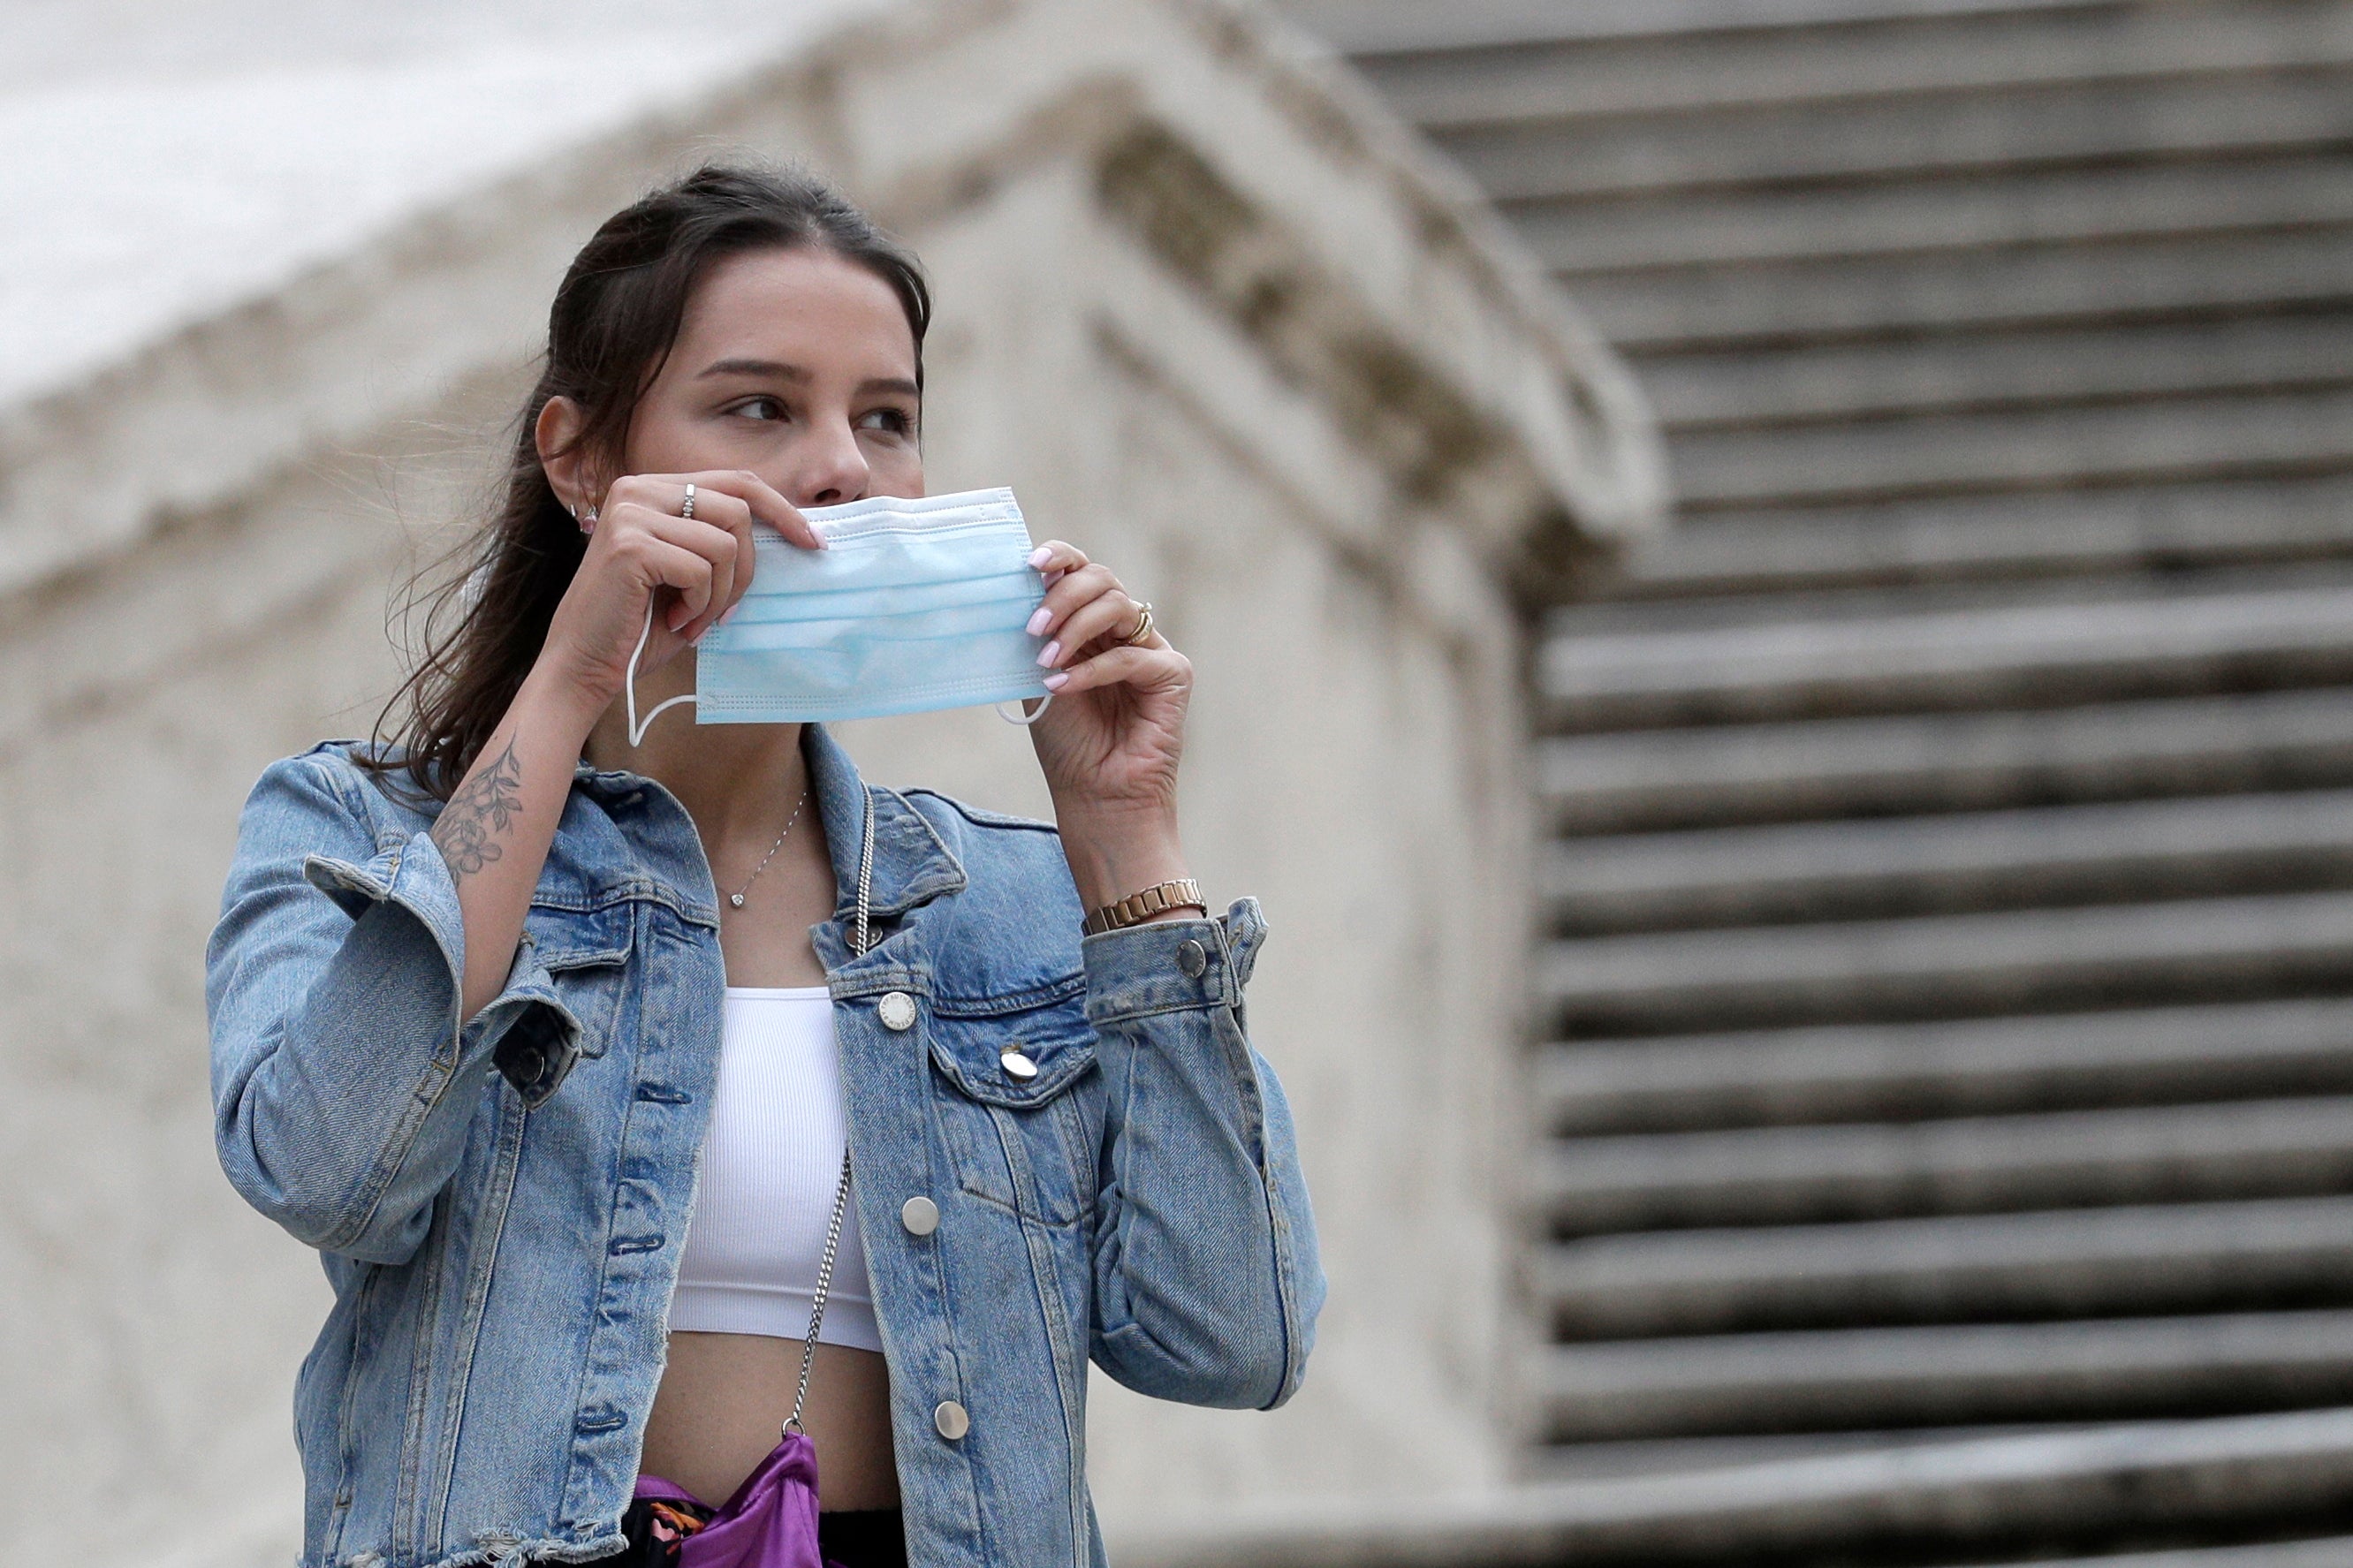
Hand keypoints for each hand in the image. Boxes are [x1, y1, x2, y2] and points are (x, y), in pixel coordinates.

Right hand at [535, 470, 821, 715]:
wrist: (583, 665)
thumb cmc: (640, 626)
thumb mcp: (689, 575)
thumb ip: (723, 545)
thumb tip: (792, 533)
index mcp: (652, 489)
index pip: (735, 481)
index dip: (781, 509)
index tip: (812, 542)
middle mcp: (637, 489)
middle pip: (738, 509)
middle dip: (746, 567)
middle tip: (724, 609)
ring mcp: (631, 513)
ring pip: (725, 544)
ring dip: (720, 594)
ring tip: (692, 618)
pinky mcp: (630, 546)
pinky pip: (701, 571)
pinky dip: (700, 606)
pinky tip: (675, 621)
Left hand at [1020, 540, 1189, 823]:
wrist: (1095, 796)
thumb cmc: (1068, 742)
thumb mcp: (1039, 675)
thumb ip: (1039, 632)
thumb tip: (1021, 585)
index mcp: (1093, 626)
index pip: (1082, 572)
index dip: (1060, 558)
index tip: (1030, 564)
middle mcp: (1125, 632)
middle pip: (1102, 579)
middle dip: (1062, 596)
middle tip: (1034, 628)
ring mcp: (1152, 650)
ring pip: (1118, 605)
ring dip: (1075, 626)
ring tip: (1046, 658)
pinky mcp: (1173, 675)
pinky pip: (1131, 655)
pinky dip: (1092, 669)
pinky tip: (1062, 686)